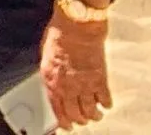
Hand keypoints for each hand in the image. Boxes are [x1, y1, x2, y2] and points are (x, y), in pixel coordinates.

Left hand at [42, 10, 111, 126]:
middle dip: (79, 119)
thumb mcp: (45, 55)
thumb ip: (50, 73)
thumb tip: (55, 84)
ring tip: (95, 114)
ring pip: (90, 111)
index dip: (63, 120)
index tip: (67, 125)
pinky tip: (105, 103)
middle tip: (83, 119)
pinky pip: (104, 100)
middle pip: (75, 114)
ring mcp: (84, 84)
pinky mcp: (100, 80)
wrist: (77, 25)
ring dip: (93, 115)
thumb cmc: (59, 35)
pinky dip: (106, 104)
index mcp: (51, 79)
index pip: (56, 108)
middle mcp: (67, 86)